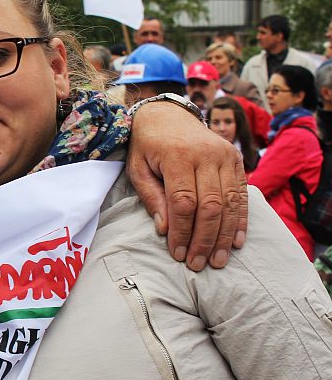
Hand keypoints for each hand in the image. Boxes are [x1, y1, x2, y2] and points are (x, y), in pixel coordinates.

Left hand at [127, 102, 246, 270]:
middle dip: (204, 239)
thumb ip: (151, 197)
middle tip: (198, 264)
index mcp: (177, 155)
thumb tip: (165, 230)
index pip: (183, 202)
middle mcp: (206, 154)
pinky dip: (240, 220)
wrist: (167, 115)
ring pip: (229, 203)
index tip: (178, 254)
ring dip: (224, 236)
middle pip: (210, 205)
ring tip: (217, 260)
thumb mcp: (138, 169)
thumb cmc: (148, 146)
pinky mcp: (236, 159)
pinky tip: (236, 241)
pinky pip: (242, 194)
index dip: (182, 231)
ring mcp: (225, 155)